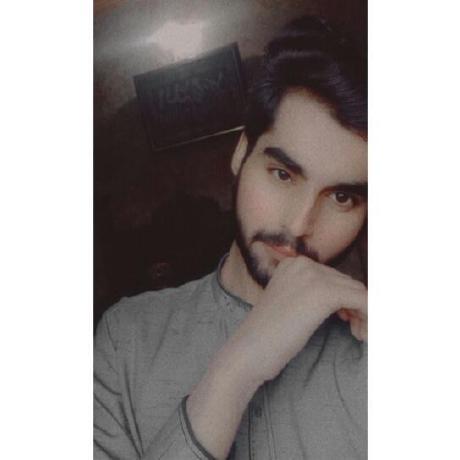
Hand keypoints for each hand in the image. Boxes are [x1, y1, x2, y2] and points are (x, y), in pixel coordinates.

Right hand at [225, 255, 366, 382]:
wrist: (248, 352)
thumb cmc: (268, 337)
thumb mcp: (292, 306)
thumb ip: (313, 296)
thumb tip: (348, 303)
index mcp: (293, 264)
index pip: (335, 277)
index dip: (346, 300)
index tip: (347, 321)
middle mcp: (303, 263)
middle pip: (348, 282)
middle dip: (357, 307)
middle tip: (356, 331)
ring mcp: (313, 276)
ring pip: (358, 291)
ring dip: (365, 314)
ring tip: (358, 334)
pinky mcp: (324, 293)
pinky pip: (364, 300)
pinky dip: (370, 318)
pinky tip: (360, 335)